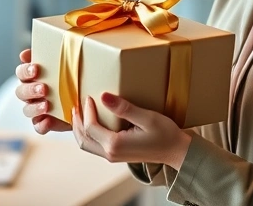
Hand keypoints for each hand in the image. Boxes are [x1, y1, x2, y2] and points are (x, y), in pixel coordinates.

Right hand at [15, 49, 70, 134]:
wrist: (86, 99)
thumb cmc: (74, 77)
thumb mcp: (68, 64)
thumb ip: (57, 55)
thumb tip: (49, 46)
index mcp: (32, 76)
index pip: (21, 72)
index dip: (25, 70)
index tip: (36, 68)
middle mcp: (30, 93)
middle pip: (21, 91)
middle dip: (31, 89)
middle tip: (43, 88)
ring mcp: (36, 109)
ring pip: (27, 109)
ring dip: (35, 107)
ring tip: (46, 105)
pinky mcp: (44, 123)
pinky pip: (38, 126)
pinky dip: (41, 125)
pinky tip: (48, 121)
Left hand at [72, 92, 191, 169]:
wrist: (176, 151)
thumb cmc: (165, 134)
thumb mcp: (146, 117)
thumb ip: (124, 108)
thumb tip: (103, 96)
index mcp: (115, 144)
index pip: (91, 127)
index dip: (87, 110)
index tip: (90, 96)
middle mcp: (110, 154)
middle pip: (83, 139)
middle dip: (77, 122)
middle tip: (76, 104)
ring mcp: (112, 157)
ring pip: (87, 145)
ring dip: (80, 129)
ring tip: (79, 113)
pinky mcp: (116, 155)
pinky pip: (95, 146)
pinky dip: (88, 134)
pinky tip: (92, 123)